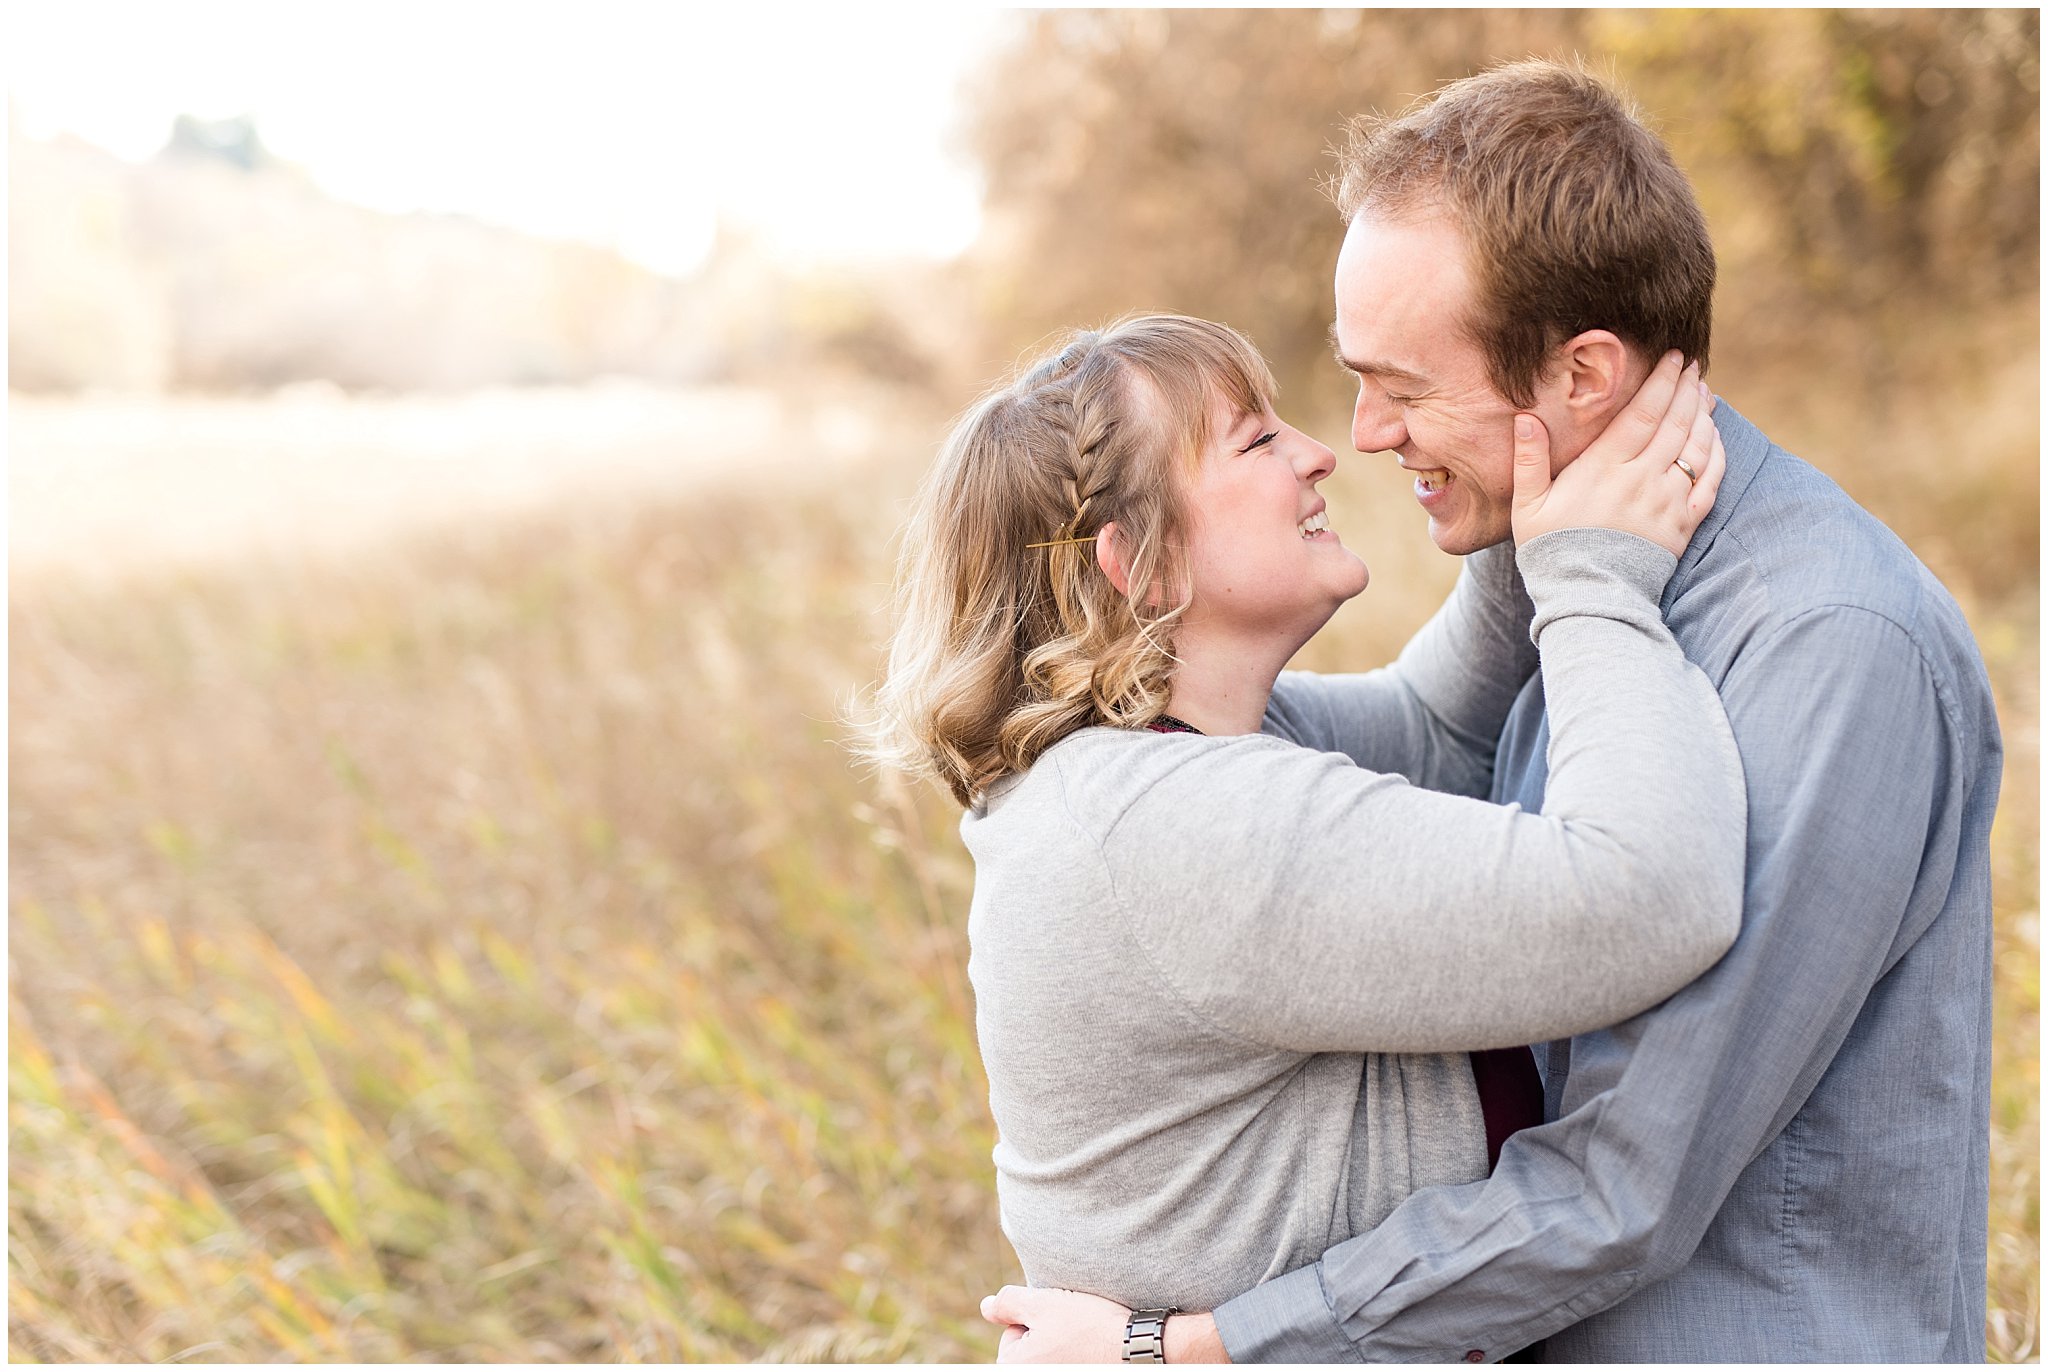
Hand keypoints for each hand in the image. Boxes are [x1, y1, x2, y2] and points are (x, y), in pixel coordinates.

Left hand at [980, 1286, 1228, 1362]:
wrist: (1139, 1347)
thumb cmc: (1090, 1324)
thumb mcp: (1043, 1302)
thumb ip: (1008, 1303)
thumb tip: (986, 1307)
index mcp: (1015, 1365)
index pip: (1013, 1333)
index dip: (1037, 1317)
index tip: (1063, 1318)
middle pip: (1032, 1349)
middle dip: (1050, 1334)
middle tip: (1077, 1328)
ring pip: (1053, 1357)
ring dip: (1065, 1345)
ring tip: (1089, 1340)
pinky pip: (1072, 1362)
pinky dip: (1081, 1357)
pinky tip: (1098, 1351)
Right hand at [1511, 350, 1726, 556]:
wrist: (1587, 598)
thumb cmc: (1552, 551)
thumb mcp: (1528, 505)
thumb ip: (1529, 460)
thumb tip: (1525, 418)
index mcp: (1604, 468)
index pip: (1642, 412)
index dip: (1662, 381)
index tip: (1674, 359)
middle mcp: (1641, 479)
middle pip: (1674, 422)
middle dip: (1686, 388)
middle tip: (1693, 366)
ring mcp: (1667, 501)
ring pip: (1696, 447)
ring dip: (1704, 415)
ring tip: (1705, 393)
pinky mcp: (1683, 525)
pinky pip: (1710, 482)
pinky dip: (1717, 455)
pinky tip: (1715, 437)